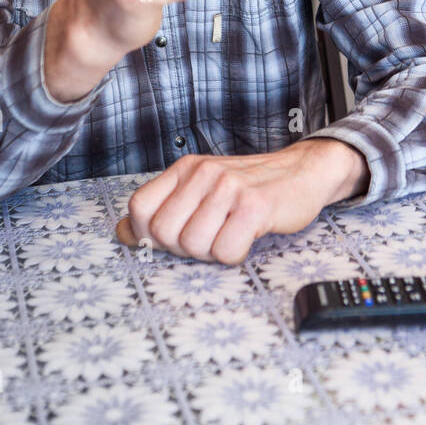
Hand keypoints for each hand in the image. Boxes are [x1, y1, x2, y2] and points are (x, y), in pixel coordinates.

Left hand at [114, 140, 368, 263]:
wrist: (303, 172)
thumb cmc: (250, 188)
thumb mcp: (202, 190)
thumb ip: (164, 208)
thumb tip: (123, 233)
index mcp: (185, 169)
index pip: (139, 208)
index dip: (147, 235)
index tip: (171, 241)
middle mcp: (203, 173)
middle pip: (164, 232)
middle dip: (183, 249)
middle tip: (209, 239)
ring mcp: (229, 187)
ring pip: (193, 245)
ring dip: (212, 253)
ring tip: (230, 236)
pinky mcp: (255, 206)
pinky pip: (226, 250)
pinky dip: (234, 255)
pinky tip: (247, 238)